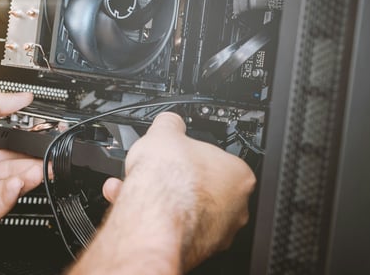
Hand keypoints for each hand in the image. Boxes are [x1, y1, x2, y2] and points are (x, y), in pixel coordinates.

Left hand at [0, 93, 42, 240]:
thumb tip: (21, 96)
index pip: (11, 151)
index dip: (29, 149)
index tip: (45, 145)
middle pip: (13, 171)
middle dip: (32, 166)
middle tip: (48, 162)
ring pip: (8, 190)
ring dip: (23, 181)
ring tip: (35, 172)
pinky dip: (8, 197)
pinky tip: (14, 186)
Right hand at [89, 113, 255, 271]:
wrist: (151, 217)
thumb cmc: (169, 180)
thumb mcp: (164, 132)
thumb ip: (170, 125)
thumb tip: (169, 121)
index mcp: (239, 176)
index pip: (215, 159)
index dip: (189, 154)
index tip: (175, 154)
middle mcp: (235, 208)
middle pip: (199, 186)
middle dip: (171, 178)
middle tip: (152, 171)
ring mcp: (216, 233)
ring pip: (183, 208)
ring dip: (158, 197)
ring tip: (130, 186)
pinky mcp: (194, 249)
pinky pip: (172, 227)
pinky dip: (152, 216)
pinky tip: (130, 204)